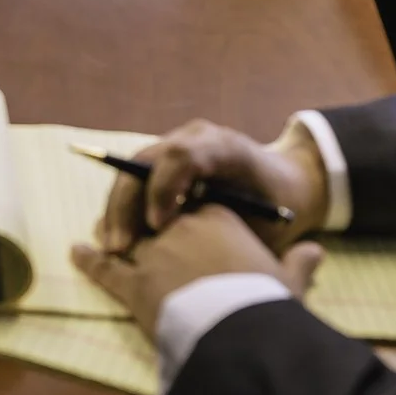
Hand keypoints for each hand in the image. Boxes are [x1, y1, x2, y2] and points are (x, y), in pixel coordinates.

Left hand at [74, 205, 324, 338]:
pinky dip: (89, 260)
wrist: (240, 332)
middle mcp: (181, 227)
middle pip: (156, 218)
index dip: (186, 213)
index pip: (195, 207)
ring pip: (128, 238)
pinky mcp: (134, 284)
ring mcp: (154, 253)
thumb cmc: (267, 304)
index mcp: (218, 218)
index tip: (182, 217)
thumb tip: (319, 252)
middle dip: (145, 222)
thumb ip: (300, 263)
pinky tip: (76, 253)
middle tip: (135, 226)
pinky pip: (105, 267)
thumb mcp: (289, 281)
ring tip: (103, 236)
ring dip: (114, 236)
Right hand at [94, 118, 330, 253]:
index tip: (158, 229)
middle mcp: (193, 138)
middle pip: (145, 161)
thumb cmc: (279, 206)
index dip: (163, 190)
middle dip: (127, 204)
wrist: (283, 183)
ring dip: (118, 210)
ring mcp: (174, 145)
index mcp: (224, 146)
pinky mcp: (163, 162)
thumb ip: (238, 231)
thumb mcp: (270, 219)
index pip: (182, 156)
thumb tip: (202, 256)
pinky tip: (119, 242)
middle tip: (120, 247)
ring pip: (131, 171)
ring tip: (113, 250)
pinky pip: (134, 180)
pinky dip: (123, 211)